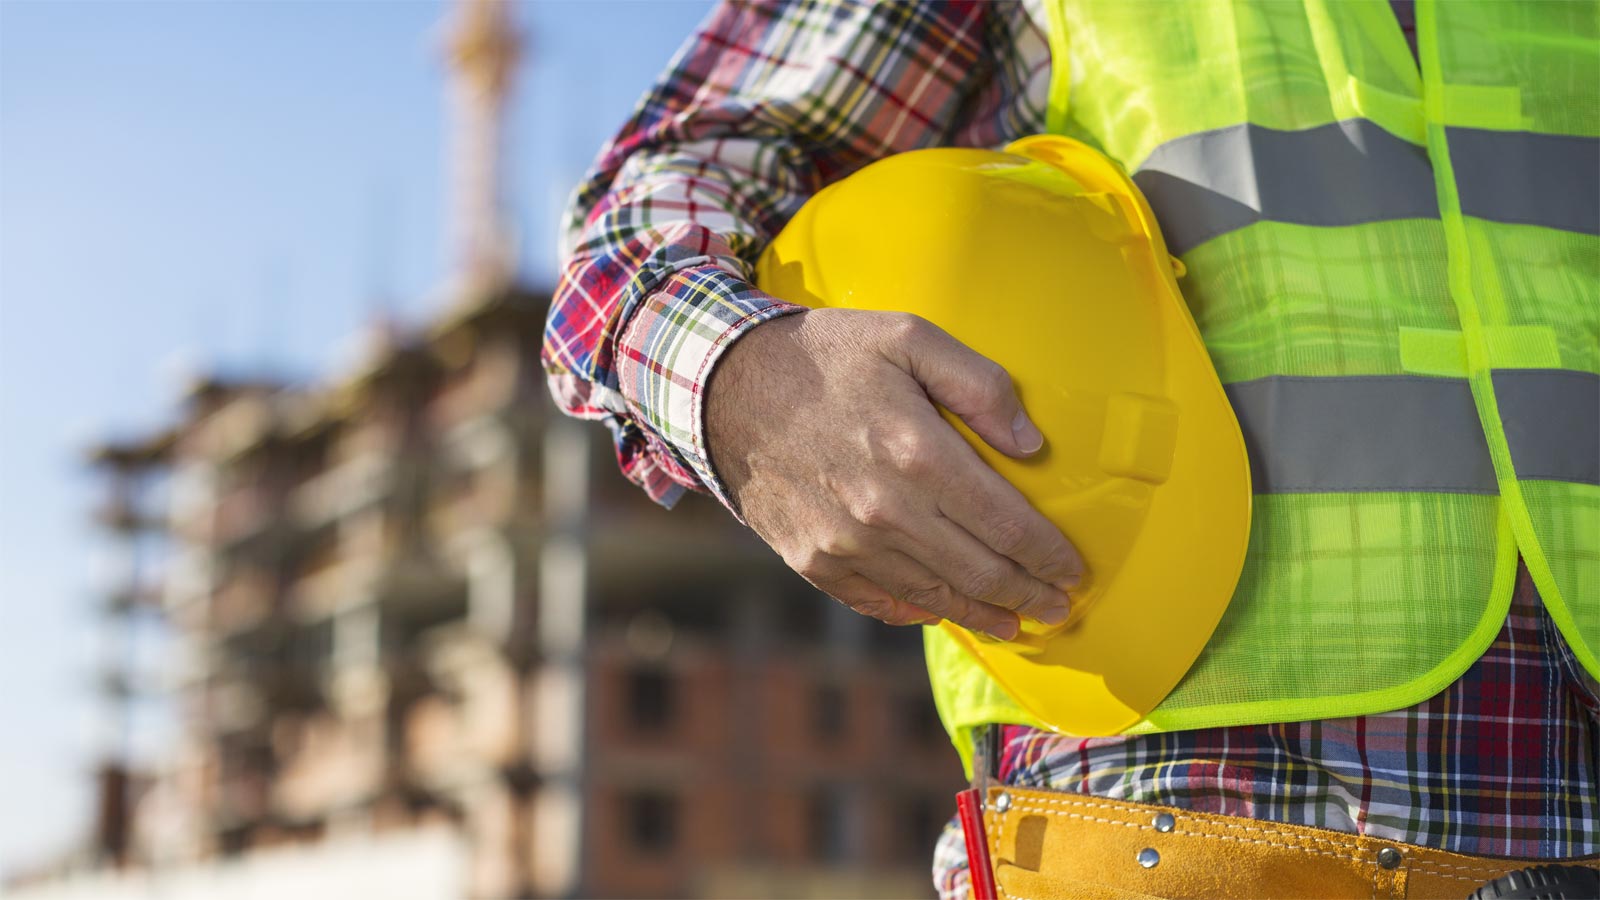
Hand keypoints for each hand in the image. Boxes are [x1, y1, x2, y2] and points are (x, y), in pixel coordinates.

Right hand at [705, 308, 1083, 638]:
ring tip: (1014, 622)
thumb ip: (980, 384)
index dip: (1049, 556)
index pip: (1007, 525)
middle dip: (1029, 596)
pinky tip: (943, 612)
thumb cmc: (825, 355)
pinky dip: (919, 612)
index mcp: (918, 452)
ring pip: (936, 597)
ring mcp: (846, 544)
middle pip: (980, 573)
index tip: (1072, 571)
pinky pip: (880, 602)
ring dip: (984, 615)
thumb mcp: (908, 336)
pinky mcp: (813, 561)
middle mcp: (885, 510)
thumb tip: (1031, 446)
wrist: (723, 386)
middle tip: (1057, 608)